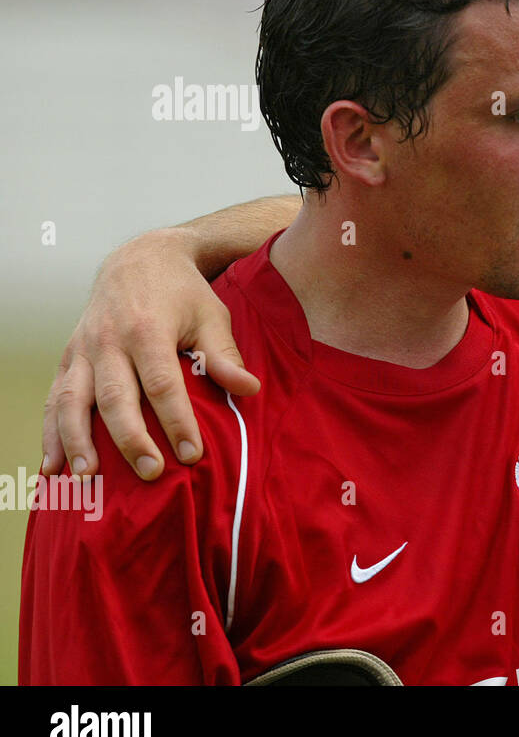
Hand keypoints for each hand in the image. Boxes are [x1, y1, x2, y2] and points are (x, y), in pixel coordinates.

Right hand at [42, 227, 260, 479]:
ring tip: (87, 477)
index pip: (162, 384)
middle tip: (151, 472)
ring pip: (72, 400)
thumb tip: (250, 390)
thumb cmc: (183, 293)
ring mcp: (83, 349)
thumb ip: (225, 354)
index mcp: (148, 329)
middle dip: (131, 438)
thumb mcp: (212, 315)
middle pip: (115, 396)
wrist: (140, 259)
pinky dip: (51, 433)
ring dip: (77, 441)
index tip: (192, 455)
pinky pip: (54, 398)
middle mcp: (109, 340)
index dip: (176, 421)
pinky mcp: (68, 357)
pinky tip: (54, 465)